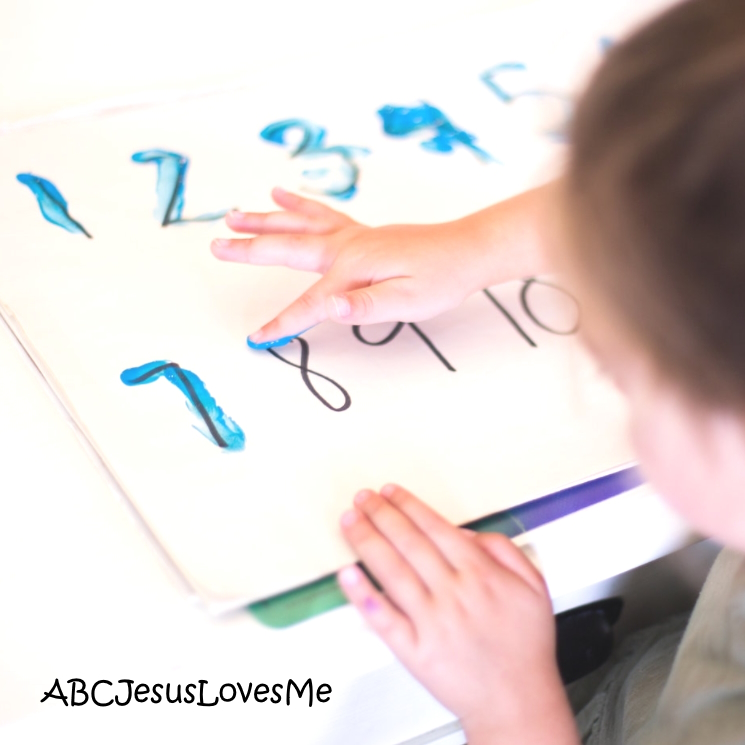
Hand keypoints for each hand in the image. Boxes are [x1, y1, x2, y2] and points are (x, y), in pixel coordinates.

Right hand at [210, 187, 523, 344]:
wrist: (466, 250)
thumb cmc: (442, 279)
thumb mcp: (409, 301)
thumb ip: (367, 305)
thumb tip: (329, 307)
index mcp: (353, 269)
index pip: (310, 304)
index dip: (282, 324)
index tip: (255, 340)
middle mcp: (347, 247)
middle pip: (288, 248)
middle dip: (251, 251)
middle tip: (216, 246)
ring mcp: (354, 236)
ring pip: (299, 225)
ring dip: (265, 221)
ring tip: (234, 215)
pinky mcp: (362, 233)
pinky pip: (322, 215)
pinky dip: (299, 206)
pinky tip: (283, 195)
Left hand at [337, 485, 577, 744]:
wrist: (517, 703)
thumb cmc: (524, 646)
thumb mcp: (533, 586)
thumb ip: (503, 549)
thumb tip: (466, 532)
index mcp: (480, 573)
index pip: (435, 527)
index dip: (408, 505)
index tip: (390, 492)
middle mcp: (453, 592)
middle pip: (408, 542)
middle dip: (381, 514)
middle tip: (362, 497)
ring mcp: (432, 621)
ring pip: (392, 571)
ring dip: (367, 541)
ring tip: (350, 521)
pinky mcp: (415, 650)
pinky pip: (383, 617)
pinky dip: (363, 594)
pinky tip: (348, 574)